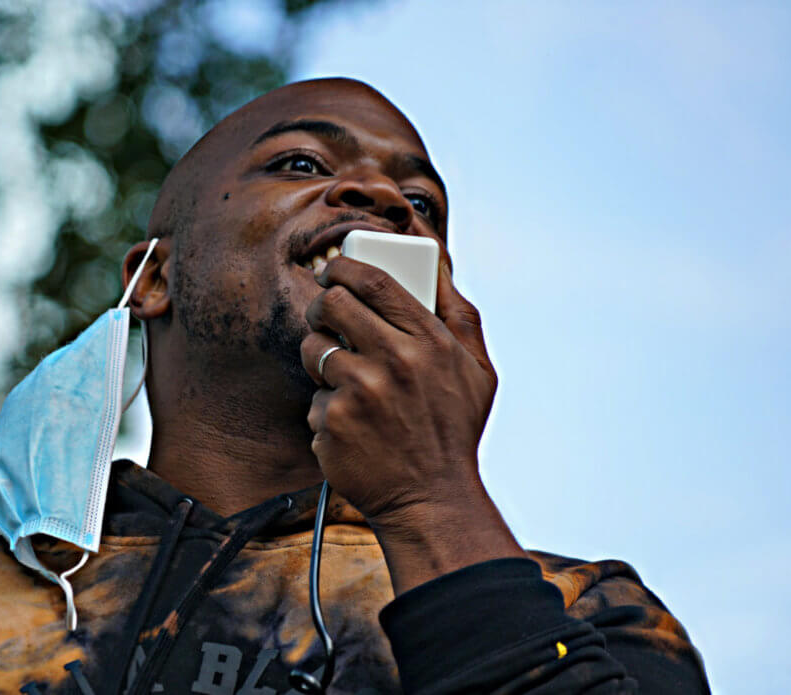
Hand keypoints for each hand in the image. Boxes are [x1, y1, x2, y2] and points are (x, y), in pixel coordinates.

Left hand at [300, 254, 523, 592]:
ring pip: (313, 347)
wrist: (431, 501)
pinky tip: (352, 424)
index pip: (374, 281)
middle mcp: (394, 362)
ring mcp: (359, 393)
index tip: (335, 270)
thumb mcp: (477, 369)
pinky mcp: (332, 422)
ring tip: (344, 378)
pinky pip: (313, 395)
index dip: (345, 266)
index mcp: (431, 342)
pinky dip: (327, 405)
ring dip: (320, 356)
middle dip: (321, 303)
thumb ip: (458, 311)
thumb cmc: (453, 430)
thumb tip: (435, 258)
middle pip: (331, 302)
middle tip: (325, 316)